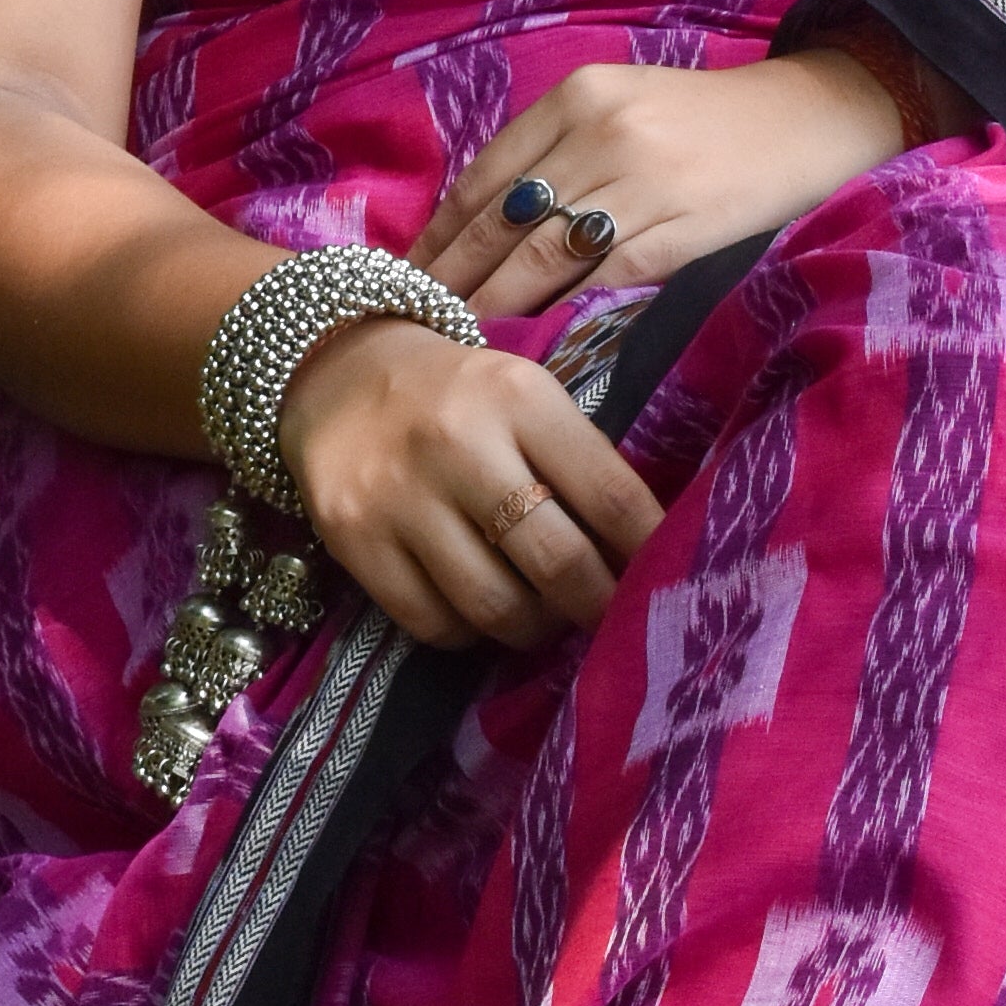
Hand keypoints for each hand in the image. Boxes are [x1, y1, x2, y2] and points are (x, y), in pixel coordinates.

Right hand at [273, 310, 659, 651]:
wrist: (338, 373)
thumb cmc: (461, 396)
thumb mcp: (528, 399)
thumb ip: (580, 463)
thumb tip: (641, 553)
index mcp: (521, 399)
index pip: (610, 494)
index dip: (648, 551)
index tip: (666, 580)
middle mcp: (461, 445)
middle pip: (557, 561)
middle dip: (597, 605)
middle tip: (611, 619)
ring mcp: (401, 498)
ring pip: (494, 605)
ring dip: (535, 627)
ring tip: (546, 615)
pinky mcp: (354, 542)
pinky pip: (433, 623)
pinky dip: (470, 633)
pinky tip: (482, 611)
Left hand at [411, 47, 911, 320]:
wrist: (808, 118)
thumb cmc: (704, 120)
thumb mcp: (620, 107)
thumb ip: (555, 155)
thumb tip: (478, 231)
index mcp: (580, 96)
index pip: (485, 176)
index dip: (440, 234)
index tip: (407, 274)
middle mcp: (603, 132)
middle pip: (502, 220)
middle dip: (454, 275)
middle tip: (417, 319)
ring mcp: (644, 181)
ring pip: (545, 256)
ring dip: (497, 300)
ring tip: (462, 333)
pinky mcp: (682, 229)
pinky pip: (604, 276)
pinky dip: (562, 305)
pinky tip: (534, 327)